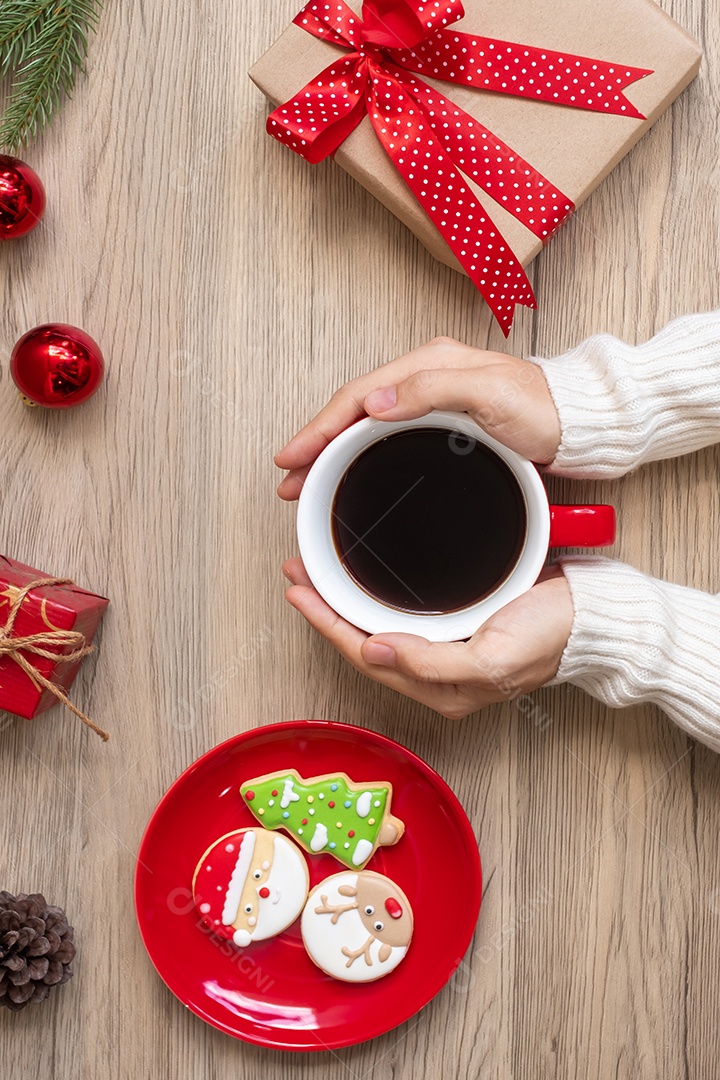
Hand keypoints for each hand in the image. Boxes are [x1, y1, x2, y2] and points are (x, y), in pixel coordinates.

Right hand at [275, 336, 560, 498]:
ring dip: (333, 450)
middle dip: (316, 442)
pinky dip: (359, 453)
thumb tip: (373, 403)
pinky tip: (350, 470)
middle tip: (290, 477)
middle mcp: (425, 378)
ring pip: (366, 425)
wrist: (578, 423)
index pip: (358, 395)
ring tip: (308, 480)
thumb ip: (431, 389)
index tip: (294, 455)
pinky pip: (386, 435)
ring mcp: (432, 401)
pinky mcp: (442, 423)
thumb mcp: (488, 394)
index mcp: (428, 364)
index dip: (321, 426)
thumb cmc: (543, 408)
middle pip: (354, 410)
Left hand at [283, 559, 573, 718]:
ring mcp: (446, 649)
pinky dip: (373, 595)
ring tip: (317, 574)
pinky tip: (363, 579)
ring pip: (378, 628)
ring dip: (345, 602)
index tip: (300, 593)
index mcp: (440, 688)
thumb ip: (431, 663)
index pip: (365, 657)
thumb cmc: (553, 638)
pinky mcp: (457, 624)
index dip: (328, 626)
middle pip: (363, 643)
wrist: (594, 615)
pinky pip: (400, 613)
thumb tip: (373, 650)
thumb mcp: (494, 658)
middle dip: (326, 611)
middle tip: (298, 574)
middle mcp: (436, 673)